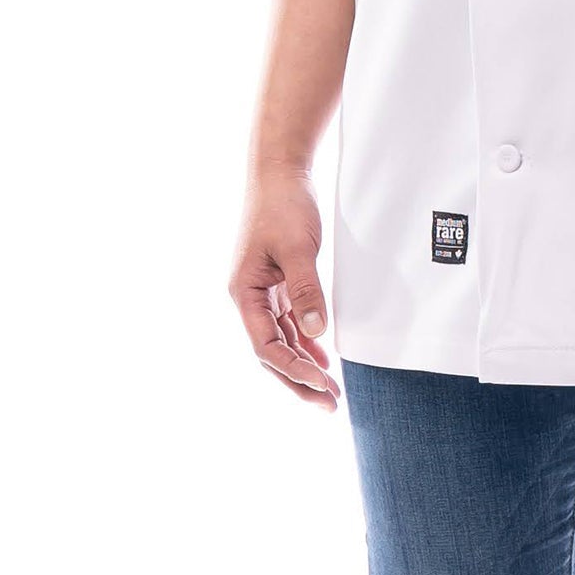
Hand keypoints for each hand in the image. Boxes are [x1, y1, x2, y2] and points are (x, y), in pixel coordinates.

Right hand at [228, 170, 339, 407]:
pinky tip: (322, 356)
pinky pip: (290, 321)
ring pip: (282, 339)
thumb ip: (306, 290)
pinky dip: (306, 340)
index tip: (319, 384)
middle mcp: (250, 297)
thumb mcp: (298, 248)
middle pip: (272, 351)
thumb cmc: (284, 204)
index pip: (265, 345)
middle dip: (298, 379)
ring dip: (304, 363)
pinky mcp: (279, 281)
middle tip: (328, 404)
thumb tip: (316, 332)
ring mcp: (264, 290)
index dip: (292, 369)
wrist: (281, 170)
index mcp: (244, 292)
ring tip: (329, 390)